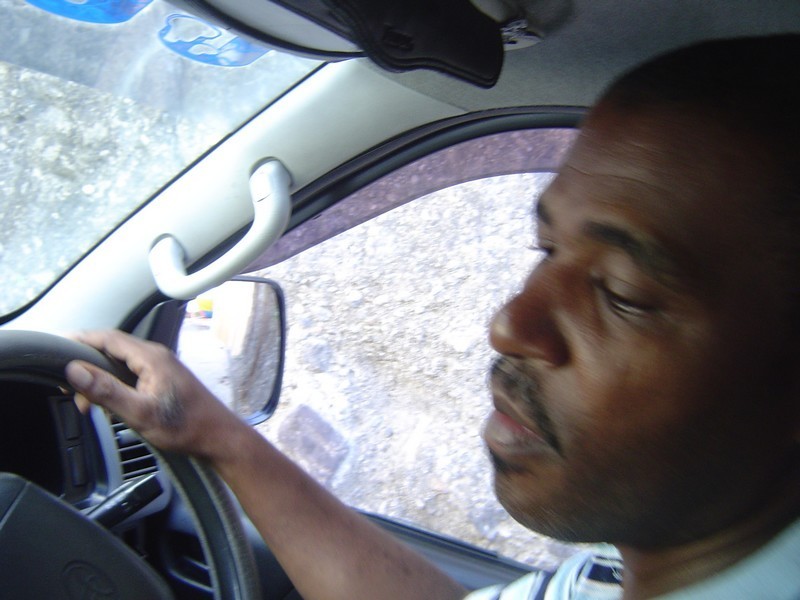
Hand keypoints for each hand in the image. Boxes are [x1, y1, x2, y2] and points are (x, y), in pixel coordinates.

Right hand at [66, 330, 242, 458]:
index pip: (106, 337)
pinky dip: (113, 384)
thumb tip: (75, 370)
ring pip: (119, 363)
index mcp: (150, 357)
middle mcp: (156, 356)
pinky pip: (130, 373)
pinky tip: (109, 404)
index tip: (55, 348)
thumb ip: (107, 391)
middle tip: (73, 394)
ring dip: (99, 379)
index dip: (78, 340)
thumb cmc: (186, 427)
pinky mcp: (162, 379)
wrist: (218, 437)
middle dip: (86, 367)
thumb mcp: (140, 412)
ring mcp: (160, 367)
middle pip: (110, 349)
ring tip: (89, 404)